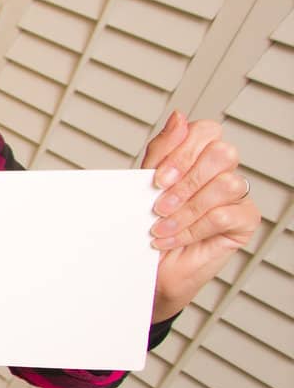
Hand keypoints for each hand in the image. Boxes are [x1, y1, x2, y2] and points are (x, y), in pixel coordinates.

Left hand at [144, 111, 259, 322]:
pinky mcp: (244, 221)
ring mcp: (235, 196)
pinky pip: (226, 214)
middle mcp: (220, 172)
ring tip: (160, 227)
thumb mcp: (144, 184)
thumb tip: (179, 117)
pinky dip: (193, 228)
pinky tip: (172, 238)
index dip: (182, 152)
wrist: (147, 269)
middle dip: (185, 181)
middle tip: (159, 205)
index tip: (157, 178)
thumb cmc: (146, 226)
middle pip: (222, 153)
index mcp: (197, 157)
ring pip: (225, 185)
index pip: (206, 131)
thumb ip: (162, 150)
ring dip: (185, 209)